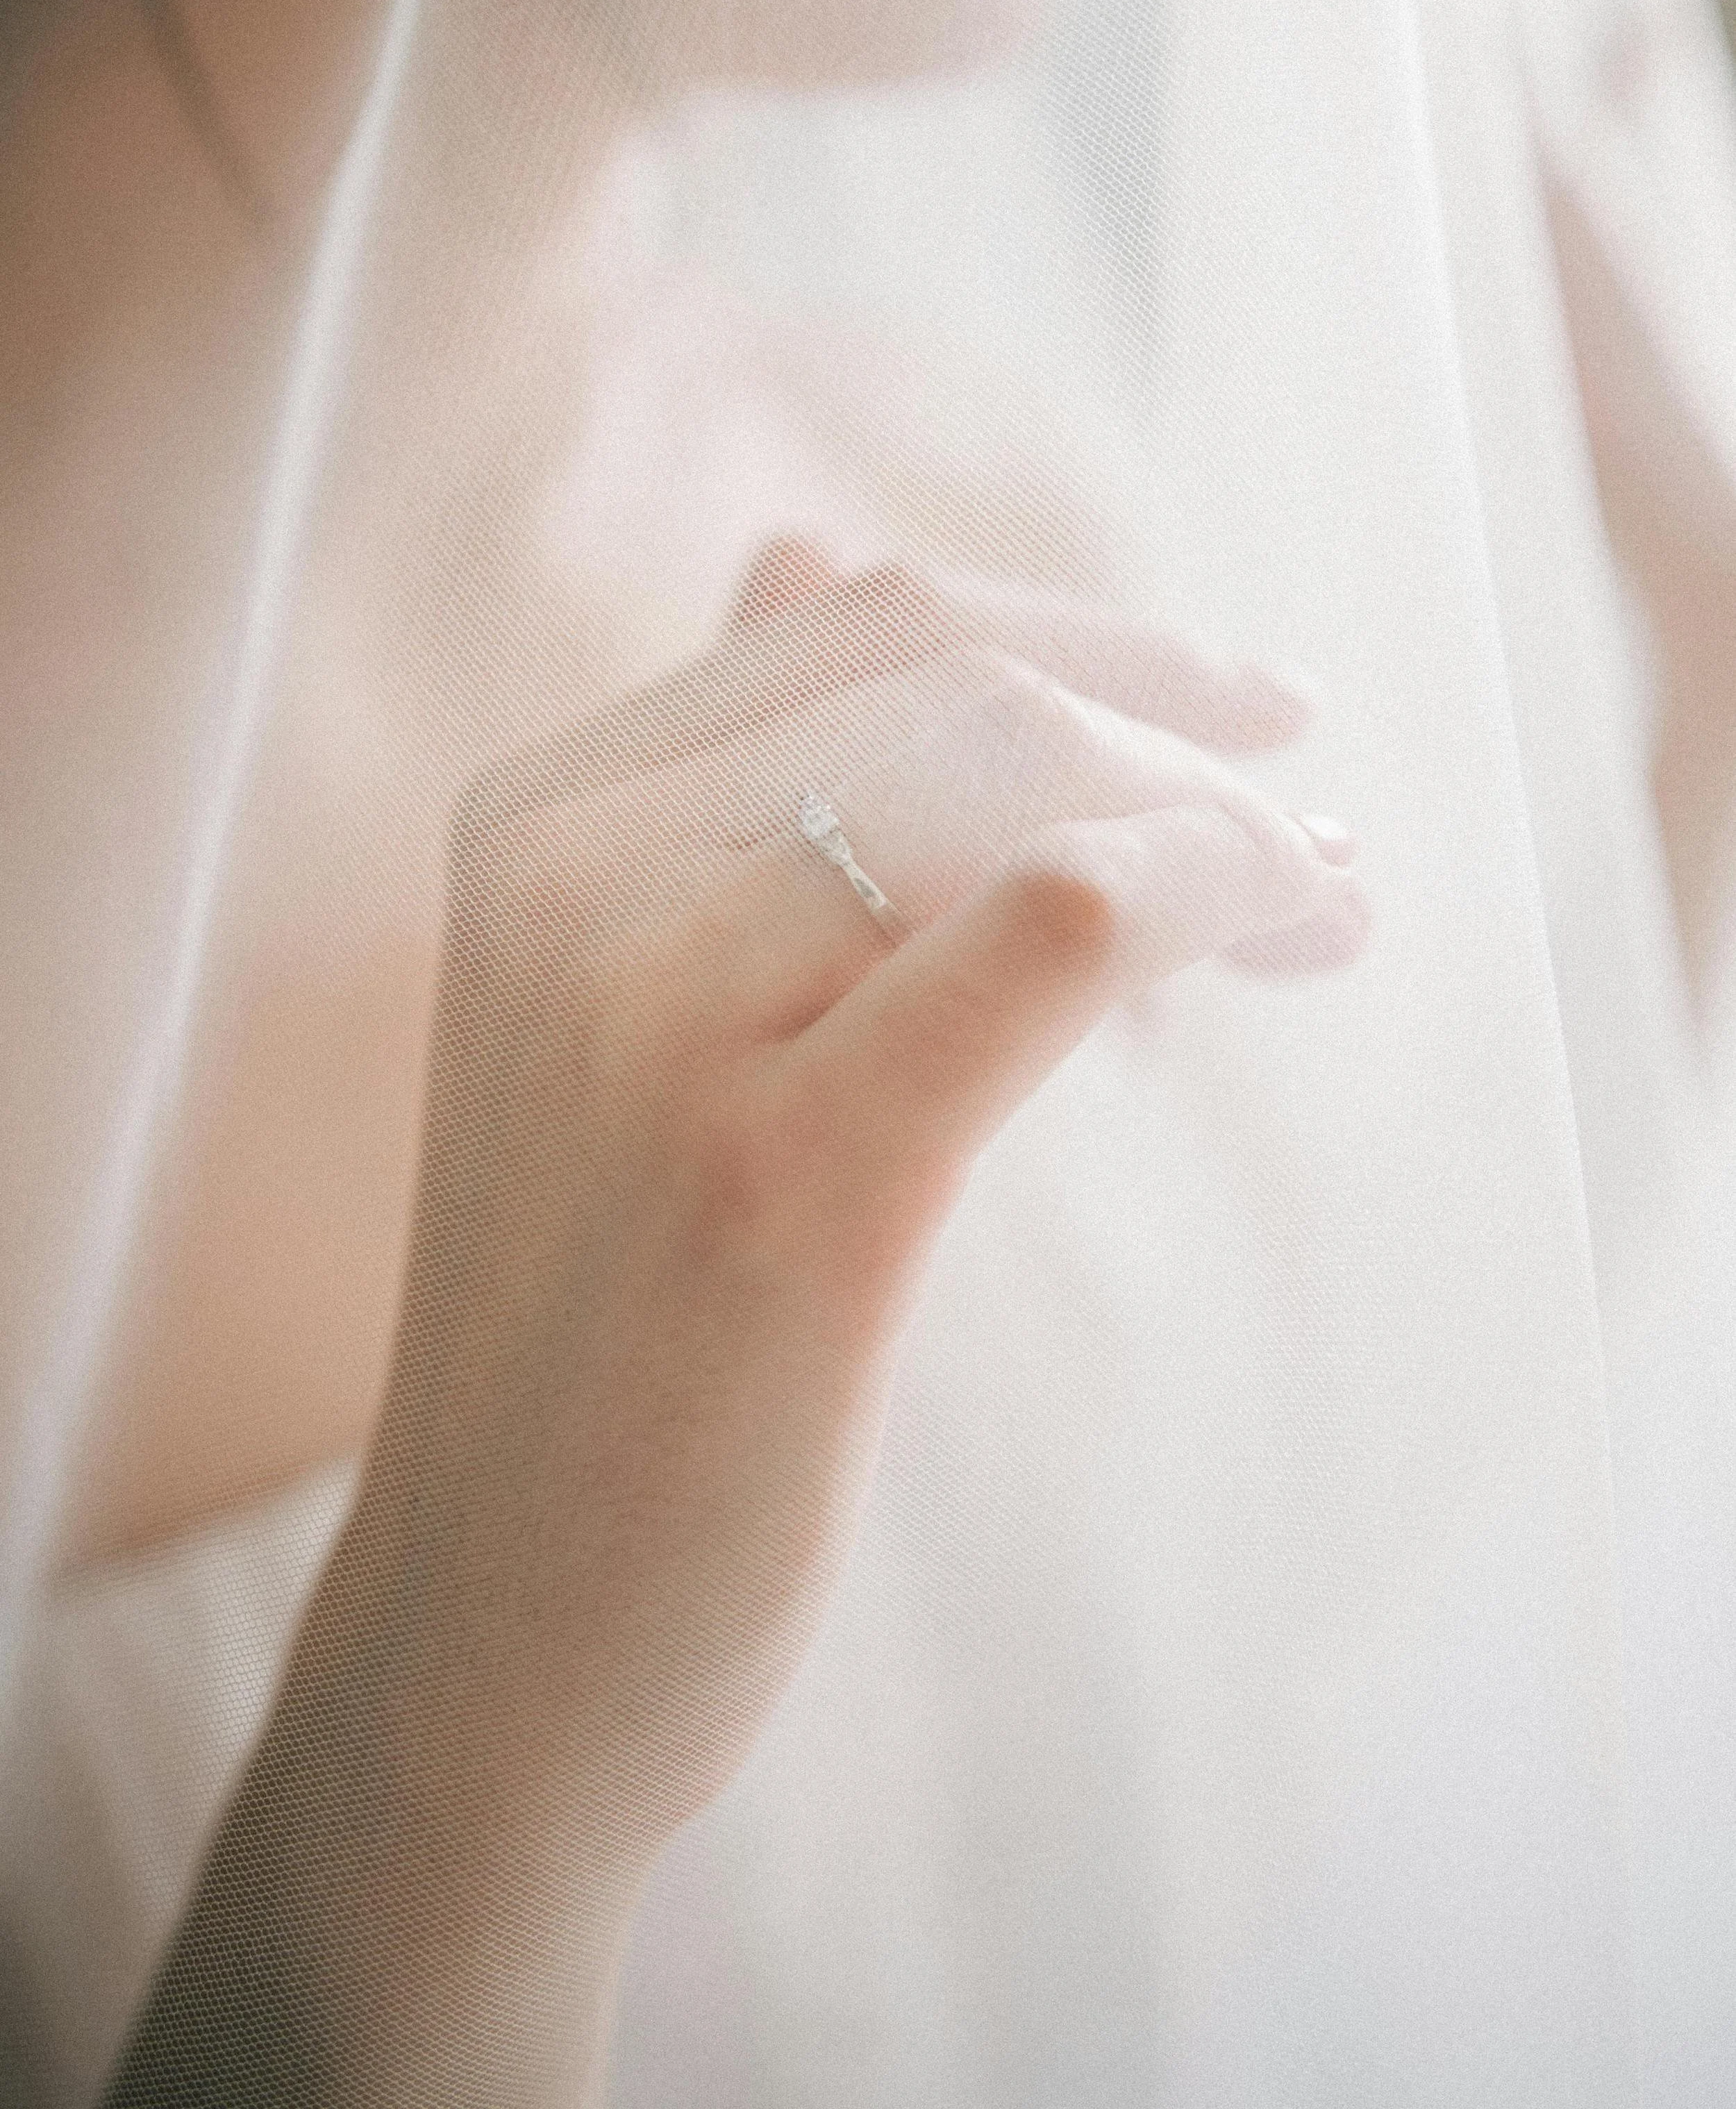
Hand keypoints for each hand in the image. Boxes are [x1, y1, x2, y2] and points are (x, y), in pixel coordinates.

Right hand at [178, 544, 1365, 2101]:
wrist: (498, 1628)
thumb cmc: (606, 1326)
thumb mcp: (621, 1013)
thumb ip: (720, 791)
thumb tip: (813, 552)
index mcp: (541, 821)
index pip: (870, 625)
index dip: (1095, 647)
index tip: (1236, 726)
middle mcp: (578, 878)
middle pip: (962, 677)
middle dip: (1180, 727)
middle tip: (1308, 837)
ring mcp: (660, 1017)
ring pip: (1020, 772)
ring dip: (1221, 821)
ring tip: (1318, 905)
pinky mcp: (782, 1173)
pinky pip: (1057, 918)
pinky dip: (1202, 890)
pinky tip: (1275, 936)